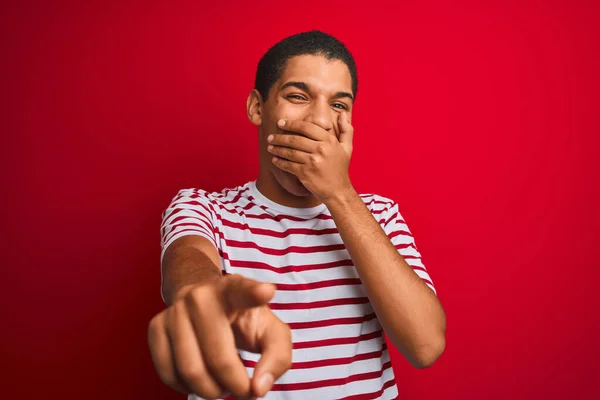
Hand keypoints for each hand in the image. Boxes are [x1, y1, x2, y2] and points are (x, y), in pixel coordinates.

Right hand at [148, 274, 291, 398]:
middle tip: (243, 389)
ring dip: (210, 391)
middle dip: (234, 386)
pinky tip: (201, 378)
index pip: (244, 290)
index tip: (267, 292)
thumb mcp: (270, 331)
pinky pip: (168, 374)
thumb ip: (276, 358)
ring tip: (222, 384)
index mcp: (235, 290)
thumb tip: (257, 388)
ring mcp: (175, 310)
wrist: (204, 300)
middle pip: (218, 358)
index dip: (255, 292)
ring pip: (190, 371)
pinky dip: (187, 388)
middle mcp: (201, 296)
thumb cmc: (243, 320)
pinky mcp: (156, 327)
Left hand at [267, 111, 354, 201]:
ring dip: (277, 149)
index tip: (281, 123)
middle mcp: (321, 149)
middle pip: (295, 139)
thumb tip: (343, 114)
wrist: (338, 191)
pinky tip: (274, 159)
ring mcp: (312, 161)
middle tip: (271, 136)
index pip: (307, 127)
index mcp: (329, 141)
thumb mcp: (347, 147)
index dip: (292, 124)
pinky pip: (288, 165)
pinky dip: (280, 162)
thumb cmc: (341, 168)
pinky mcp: (305, 173)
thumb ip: (346, 129)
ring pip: (290, 152)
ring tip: (270, 147)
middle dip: (280, 137)